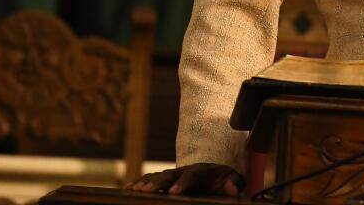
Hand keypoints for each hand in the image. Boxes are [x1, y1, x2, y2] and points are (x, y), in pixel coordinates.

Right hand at [127, 163, 244, 195]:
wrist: (217, 175)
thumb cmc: (226, 181)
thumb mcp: (233, 181)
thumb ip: (235, 183)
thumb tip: (232, 189)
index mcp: (203, 170)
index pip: (192, 174)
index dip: (183, 183)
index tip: (173, 192)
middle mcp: (186, 169)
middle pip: (171, 173)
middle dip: (158, 181)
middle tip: (147, 191)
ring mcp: (176, 174)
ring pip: (158, 175)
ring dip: (146, 181)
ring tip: (133, 189)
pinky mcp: (168, 179)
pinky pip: (152, 178)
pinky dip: (140, 181)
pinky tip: (128, 188)